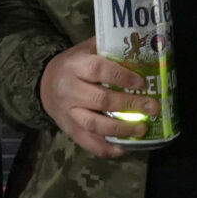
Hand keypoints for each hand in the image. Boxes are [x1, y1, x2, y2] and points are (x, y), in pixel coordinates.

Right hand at [39, 38, 160, 159]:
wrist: (44, 84)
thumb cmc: (74, 65)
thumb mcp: (86, 50)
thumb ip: (108, 49)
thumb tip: (142, 48)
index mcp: (75, 66)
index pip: (98, 70)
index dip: (121, 77)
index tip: (142, 82)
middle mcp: (69, 90)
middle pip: (100, 100)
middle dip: (129, 104)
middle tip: (152, 107)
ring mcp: (68, 112)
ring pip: (94, 125)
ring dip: (120, 129)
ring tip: (142, 129)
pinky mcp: (69, 130)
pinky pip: (87, 142)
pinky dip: (106, 149)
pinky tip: (124, 148)